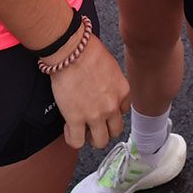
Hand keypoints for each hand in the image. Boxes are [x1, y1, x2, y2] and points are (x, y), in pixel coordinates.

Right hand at [49, 34, 130, 148]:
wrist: (72, 52)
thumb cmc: (88, 51)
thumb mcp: (110, 65)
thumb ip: (111, 81)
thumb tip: (103, 85)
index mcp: (122, 91)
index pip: (124, 111)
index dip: (113, 111)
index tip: (104, 109)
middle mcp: (112, 106)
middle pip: (116, 130)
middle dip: (106, 129)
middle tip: (95, 123)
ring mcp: (95, 115)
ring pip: (100, 141)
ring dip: (92, 138)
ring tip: (82, 130)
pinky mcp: (75, 119)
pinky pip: (77, 142)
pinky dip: (73, 139)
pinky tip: (69, 129)